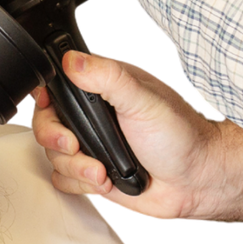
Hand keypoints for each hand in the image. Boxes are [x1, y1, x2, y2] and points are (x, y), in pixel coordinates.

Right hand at [32, 51, 242, 224]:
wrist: (198, 181)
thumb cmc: (182, 135)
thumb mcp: (144, 99)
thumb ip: (107, 78)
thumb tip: (72, 59)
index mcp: (103, 88)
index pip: (55, 85)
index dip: (44, 96)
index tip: (48, 106)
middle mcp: (94, 116)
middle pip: (45, 123)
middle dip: (54, 138)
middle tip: (74, 144)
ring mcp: (93, 145)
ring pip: (53, 155)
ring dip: (75, 166)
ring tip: (102, 169)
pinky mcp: (93, 174)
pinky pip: (64, 180)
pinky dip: (80, 183)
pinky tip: (105, 180)